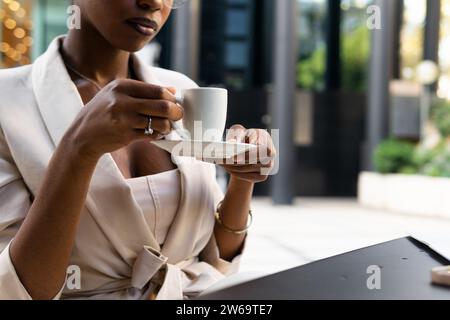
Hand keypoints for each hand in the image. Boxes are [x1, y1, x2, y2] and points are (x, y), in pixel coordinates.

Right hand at [63, 79, 182, 161]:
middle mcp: (122, 101)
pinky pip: (152, 135)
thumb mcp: (118, 94)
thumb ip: (144, 91)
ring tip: (166, 126)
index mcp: (122, 86)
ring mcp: (124, 119)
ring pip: (160, 122)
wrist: (82, 135)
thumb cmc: (103, 112)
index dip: (171, 98)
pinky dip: (158, 135)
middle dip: (175, 112)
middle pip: (162, 106)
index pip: (157, 90)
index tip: (174, 103)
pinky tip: (156, 134)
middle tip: (177, 116)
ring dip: (168, 126)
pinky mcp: (125, 136)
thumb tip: (172, 91)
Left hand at [220, 124, 275, 183]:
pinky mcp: (263, 176)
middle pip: (254, 160)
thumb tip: (232, 143)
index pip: (259, 147)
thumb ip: (236, 134)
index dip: (246, 154)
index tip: (232, 157)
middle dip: (237, 162)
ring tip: (220, 164)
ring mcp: (269, 165)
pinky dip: (236, 173)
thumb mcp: (238, 131)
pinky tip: (226, 169)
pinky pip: (249, 177)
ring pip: (249, 168)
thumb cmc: (242, 138)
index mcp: (265, 137)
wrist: (247, 151)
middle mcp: (271, 152)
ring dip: (233, 167)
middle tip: (223, 162)